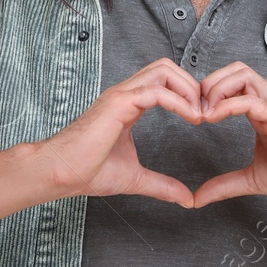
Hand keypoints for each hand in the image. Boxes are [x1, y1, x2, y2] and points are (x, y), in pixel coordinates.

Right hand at [36, 58, 202, 207]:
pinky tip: (191, 117)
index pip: (164, 81)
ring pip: (163, 70)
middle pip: (167, 67)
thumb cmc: (87, 171)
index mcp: (129, 105)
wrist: (60, 173)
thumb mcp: (136, 178)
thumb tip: (186, 199)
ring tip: (200, 114)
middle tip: (206, 111)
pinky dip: (179, 101)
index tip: (203, 118)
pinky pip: (156, 91)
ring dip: (188, 88)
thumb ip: (162, 185)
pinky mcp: (118, 103)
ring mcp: (121, 95)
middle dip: (192, 84)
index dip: (188, 94)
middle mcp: (125, 94)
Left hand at [192, 62, 266, 208]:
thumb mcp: (253, 180)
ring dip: (217, 89)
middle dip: (210, 83)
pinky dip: (227, 105)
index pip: (234, 83)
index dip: (210, 92)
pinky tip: (214, 118)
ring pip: (243, 75)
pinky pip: (251, 100)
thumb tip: (198, 197)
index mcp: (263, 113)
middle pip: (236, 69)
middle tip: (196, 109)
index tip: (195, 115)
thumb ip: (225, 185)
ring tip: (204, 113)